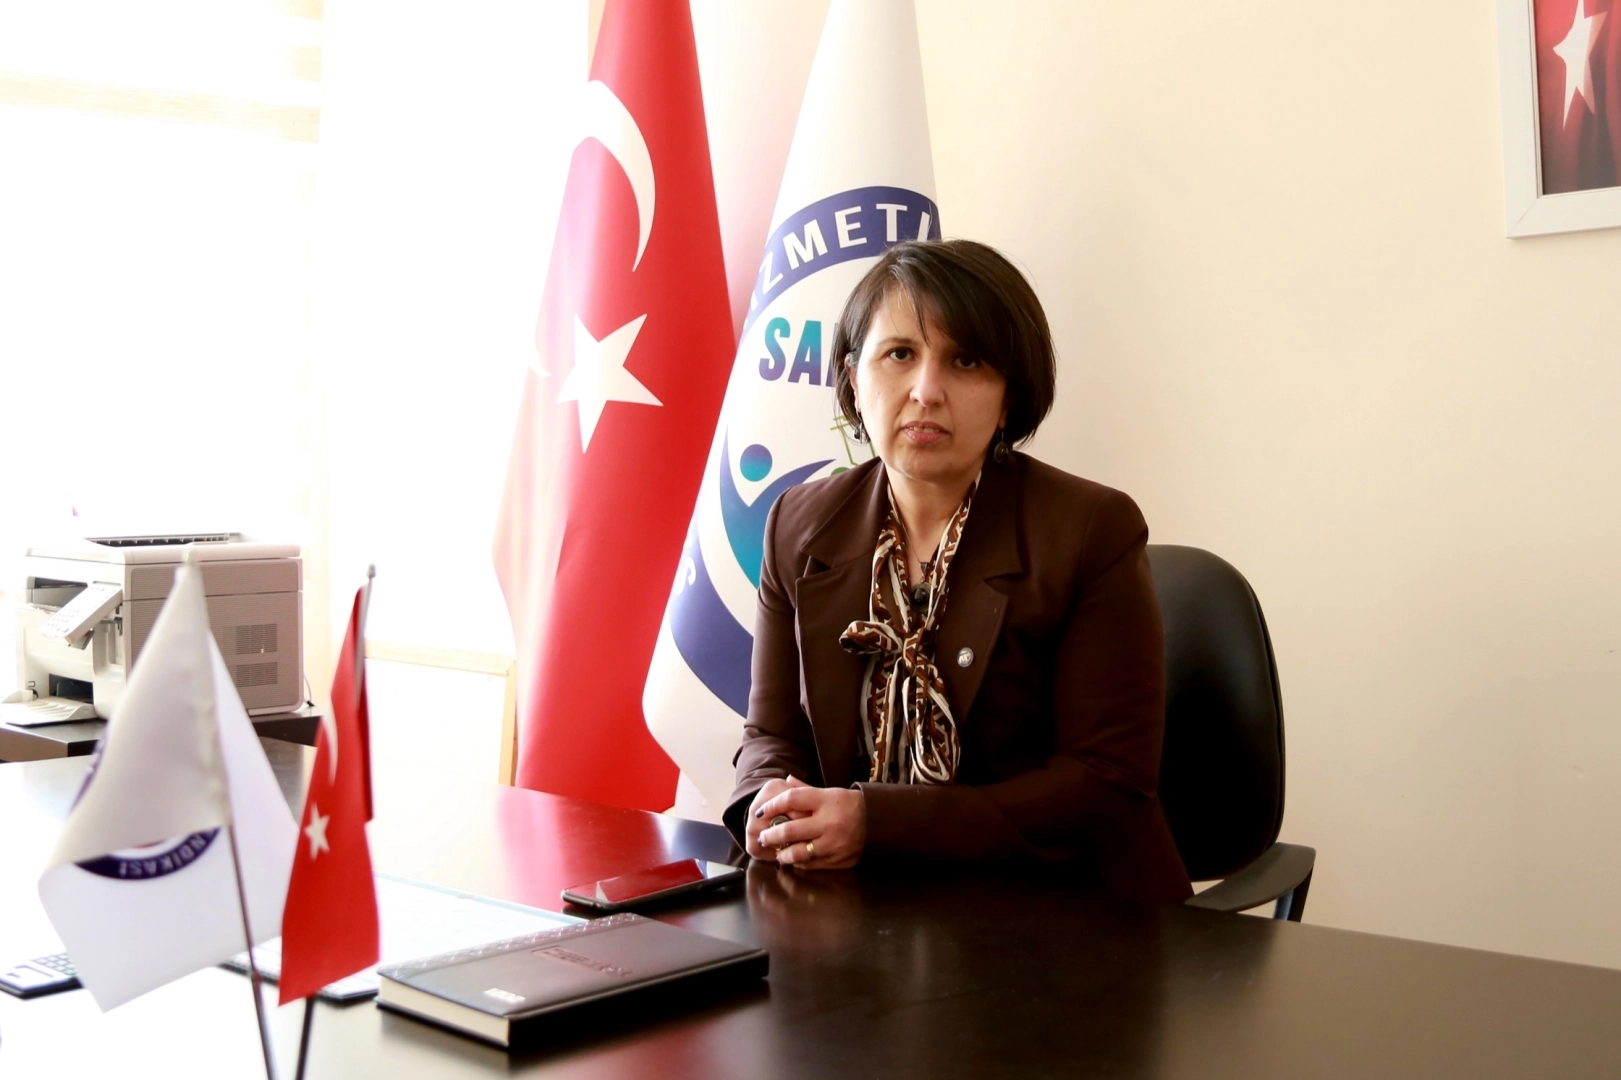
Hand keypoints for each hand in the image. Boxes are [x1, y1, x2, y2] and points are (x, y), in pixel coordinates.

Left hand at [752, 777, 866, 869]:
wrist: (878, 822)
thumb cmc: (850, 805)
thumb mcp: (830, 792)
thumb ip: (806, 790)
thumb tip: (786, 781)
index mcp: (826, 801)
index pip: (792, 800)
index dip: (772, 805)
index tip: (761, 812)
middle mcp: (829, 822)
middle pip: (790, 830)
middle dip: (771, 835)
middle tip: (762, 837)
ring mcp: (834, 843)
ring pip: (799, 853)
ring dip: (783, 854)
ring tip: (777, 853)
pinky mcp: (839, 860)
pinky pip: (812, 865)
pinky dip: (800, 863)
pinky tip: (794, 860)